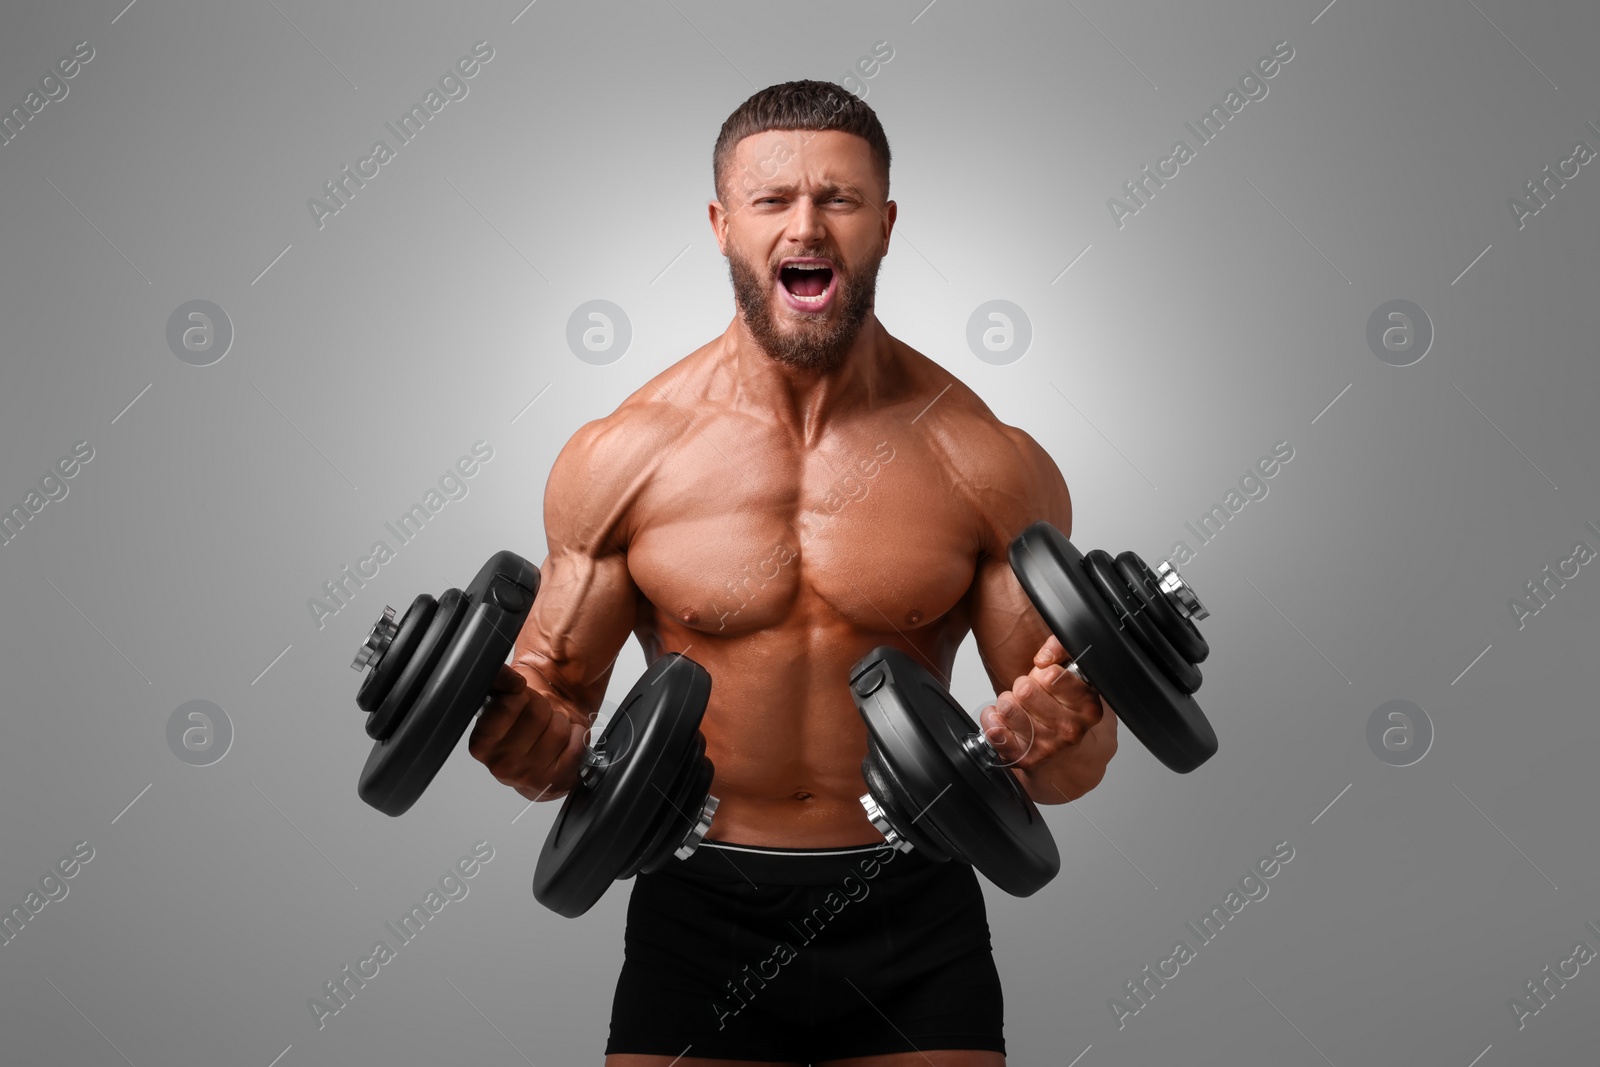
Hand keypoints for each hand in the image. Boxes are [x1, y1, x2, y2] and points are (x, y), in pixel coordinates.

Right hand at [467, 664, 589, 801]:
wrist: (545, 742)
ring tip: (552, 726)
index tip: (521, 695)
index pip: (507, 705)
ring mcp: (527, 775)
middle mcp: (500, 764)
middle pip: (537, 714)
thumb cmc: (524, 719)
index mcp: (481, 743)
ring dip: (561, 720)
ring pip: (558, 729)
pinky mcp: (554, 781)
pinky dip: (577, 736)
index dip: (521, 694)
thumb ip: (499, 679)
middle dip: (543, 705)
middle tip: (539, 713)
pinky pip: (576, 746)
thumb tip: (511, 680)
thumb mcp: (504, 693)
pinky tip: (566, 739)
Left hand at [979, 635, 1117, 800]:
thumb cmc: (1065, 707)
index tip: (1044, 677)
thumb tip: (1043, 658)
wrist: (1070, 753)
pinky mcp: (1024, 758)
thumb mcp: (1073, 673)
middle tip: (1030, 693)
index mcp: (1087, 706)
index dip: (1042, 672)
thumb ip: (1061, 649)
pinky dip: (992, 719)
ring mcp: (1047, 746)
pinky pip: (994, 730)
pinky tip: (1002, 718)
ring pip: (1007, 707)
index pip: (1051, 676)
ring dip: (1007, 701)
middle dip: (1023, 685)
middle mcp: (1070, 729)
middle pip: (1025, 690)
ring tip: (1019, 706)